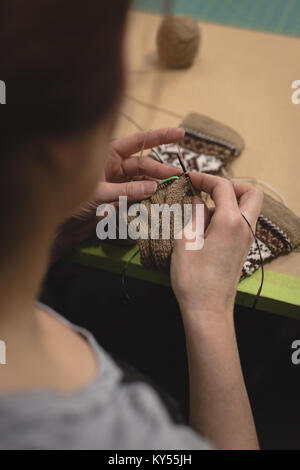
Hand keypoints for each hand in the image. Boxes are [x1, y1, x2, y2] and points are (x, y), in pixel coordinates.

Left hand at [53, 128, 183, 258]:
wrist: (60, 224)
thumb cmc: (70, 200)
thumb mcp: (99, 193)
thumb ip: (127, 190)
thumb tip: (153, 187)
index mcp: (108, 154)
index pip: (138, 141)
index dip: (160, 136)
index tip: (181, 133)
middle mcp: (115, 165)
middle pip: (144, 164)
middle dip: (161, 170)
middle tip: (177, 178)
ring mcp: (118, 181)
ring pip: (143, 181)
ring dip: (155, 186)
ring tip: (170, 192)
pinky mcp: (120, 198)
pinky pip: (138, 195)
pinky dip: (147, 199)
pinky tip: (158, 202)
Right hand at [170, 173, 262, 323]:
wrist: (208, 310)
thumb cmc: (193, 278)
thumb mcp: (185, 240)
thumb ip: (195, 214)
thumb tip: (199, 200)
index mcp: (230, 222)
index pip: (223, 186)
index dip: (204, 178)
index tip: (188, 179)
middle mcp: (244, 228)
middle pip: (250, 192)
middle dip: (230, 185)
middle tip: (208, 190)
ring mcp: (247, 239)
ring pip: (248, 208)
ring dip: (228, 202)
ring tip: (202, 213)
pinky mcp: (243, 249)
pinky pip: (241, 223)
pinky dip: (227, 216)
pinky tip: (206, 228)